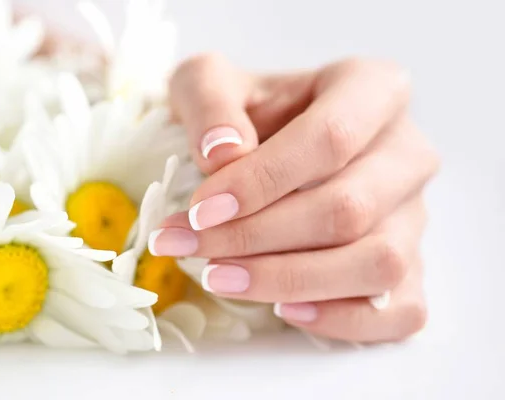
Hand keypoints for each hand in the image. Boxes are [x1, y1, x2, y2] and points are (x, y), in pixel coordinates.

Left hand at [149, 54, 438, 342]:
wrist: (273, 144)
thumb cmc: (248, 114)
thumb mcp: (212, 81)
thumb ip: (209, 99)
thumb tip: (223, 155)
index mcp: (371, 90)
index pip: (330, 137)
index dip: (262, 180)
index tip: (201, 208)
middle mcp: (406, 152)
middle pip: (348, 208)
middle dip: (258, 237)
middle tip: (191, 246)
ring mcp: (414, 215)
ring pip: (377, 262)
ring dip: (290, 280)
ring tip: (220, 278)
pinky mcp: (410, 265)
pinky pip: (400, 309)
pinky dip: (345, 320)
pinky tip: (285, 308)